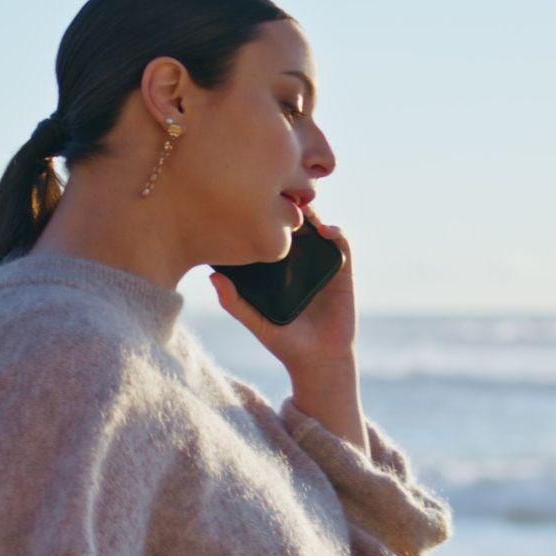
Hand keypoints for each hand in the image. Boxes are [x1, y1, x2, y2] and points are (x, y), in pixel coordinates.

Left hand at [208, 200, 356, 374]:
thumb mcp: (256, 322)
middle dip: (288, 207)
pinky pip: (342, 244)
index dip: (265, 217)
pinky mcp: (343, 271)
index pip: (271, 235)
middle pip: (294, 225)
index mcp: (277, 269)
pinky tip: (325, 231)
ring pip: (317, 228)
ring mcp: (321, 264)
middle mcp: (299, 262)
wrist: (318, 360)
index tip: (254, 204)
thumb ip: (234, 302)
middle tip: (280, 195)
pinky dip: (335, 232)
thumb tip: (213, 277)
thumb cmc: (285, 342)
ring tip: (302, 208)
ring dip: (312, 213)